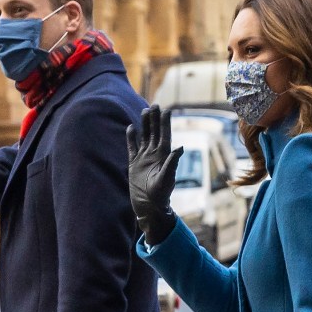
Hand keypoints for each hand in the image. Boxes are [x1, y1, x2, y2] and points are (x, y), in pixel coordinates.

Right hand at [126, 105, 182, 245]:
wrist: (148, 206)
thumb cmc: (160, 195)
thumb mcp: (167, 179)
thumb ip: (172, 163)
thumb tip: (179, 147)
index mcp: (163, 156)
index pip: (165, 135)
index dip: (165, 123)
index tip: (166, 110)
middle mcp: (154, 155)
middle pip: (154, 133)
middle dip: (154, 119)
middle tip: (155, 105)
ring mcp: (143, 159)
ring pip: (144, 137)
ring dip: (144, 125)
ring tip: (144, 111)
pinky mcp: (134, 164)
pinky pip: (132, 148)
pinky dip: (131, 138)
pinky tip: (131, 128)